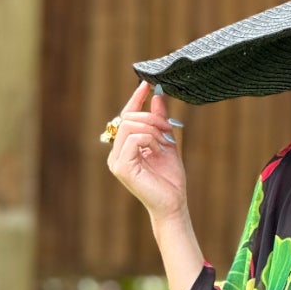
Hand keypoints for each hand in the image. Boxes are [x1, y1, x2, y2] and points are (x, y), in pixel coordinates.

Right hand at [105, 80, 187, 225]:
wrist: (174, 204)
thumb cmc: (170, 180)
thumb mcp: (167, 143)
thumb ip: (160, 120)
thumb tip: (156, 94)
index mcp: (124, 148)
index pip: (126, 117)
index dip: (136, 99)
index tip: (147, 85)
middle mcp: (116, 154)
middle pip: (127, 118)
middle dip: (151, 118)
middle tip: (168, 129)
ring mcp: (116, 161)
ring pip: (130, 126)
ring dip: (152, 128)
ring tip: (166, 142)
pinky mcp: (121, 167)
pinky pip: (133, 139)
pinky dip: (149, 139)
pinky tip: (159, 149)